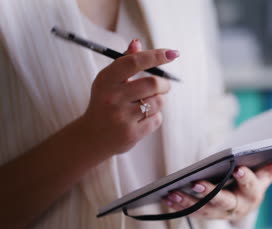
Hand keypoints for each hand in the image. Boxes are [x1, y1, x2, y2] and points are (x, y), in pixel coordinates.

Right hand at [80, 39, 179, 154]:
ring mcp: (122, 117)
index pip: (134, 62)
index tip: (173, 53)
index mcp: (106, 80)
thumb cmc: (105, 102)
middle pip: (153, 83)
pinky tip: (142, 118)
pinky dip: (155, 116)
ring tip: (148, 103)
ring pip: (158, 102)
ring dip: (159, 100)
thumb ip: (124, 62)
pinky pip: (157, 119)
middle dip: (165, 84)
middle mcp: (112, 97)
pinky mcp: (131, 133)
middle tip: (165, 86)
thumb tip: (137, 42)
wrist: (92, 136)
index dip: (156, 56)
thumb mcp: (109, 81)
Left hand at [162, 148, 271, 220]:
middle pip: (224, 202)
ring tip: (175, 191)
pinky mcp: (206, 215)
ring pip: (204, 209)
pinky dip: (180, 205)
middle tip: (198, 184)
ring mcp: (220, 213)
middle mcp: (238, 206)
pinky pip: (192, 212)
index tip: (238, 168)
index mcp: (254, 194)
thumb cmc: (255, 182)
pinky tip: (168, 196)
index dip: (245, 178)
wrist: (244, 203)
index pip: (251, 185)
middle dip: (211, 194)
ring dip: (188, 201)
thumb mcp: (267, 173)